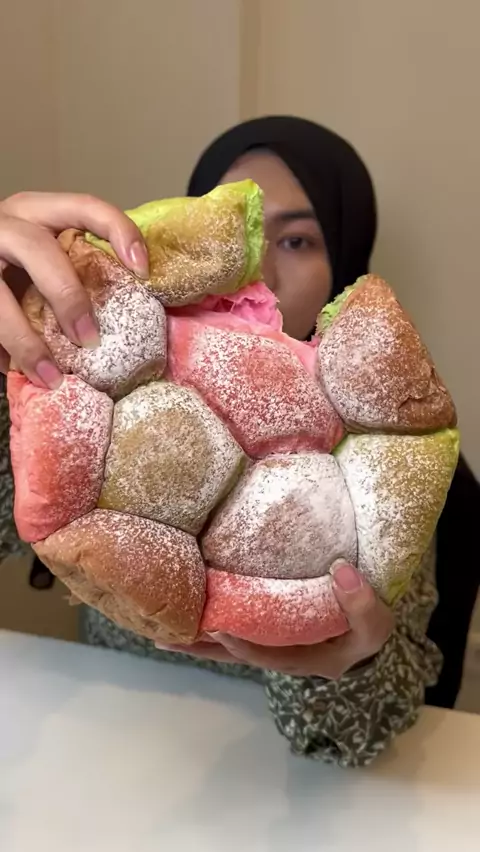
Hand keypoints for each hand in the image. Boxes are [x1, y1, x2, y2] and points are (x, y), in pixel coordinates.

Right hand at [0, 191, 148, 383]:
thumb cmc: (17, 262)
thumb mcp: (43, 250)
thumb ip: (74, 266)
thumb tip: (126, 316)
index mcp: (38, 211)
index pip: (85, 207)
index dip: (118, 231)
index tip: (142, 271)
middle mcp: (7, 224)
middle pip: (38, 250)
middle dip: (67, 297)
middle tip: (89, 340)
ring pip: (0, 298)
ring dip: (26, 341)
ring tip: (51, 377)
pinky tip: (10, 369)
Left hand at [156, 563, 393, 678]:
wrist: (363, 629)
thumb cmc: (366, 632)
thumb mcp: (375, 626)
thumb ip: (363, 605)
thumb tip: (341, 570)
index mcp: (301, 659)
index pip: (264, 655)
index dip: (240, 644)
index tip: (217, 626)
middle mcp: (277, 653)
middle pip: (230, 653)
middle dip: (198, 644)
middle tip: (162, 634)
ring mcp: (267, 641)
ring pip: (224, 640)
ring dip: (193, 633)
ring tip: (157, 626)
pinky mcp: (262, 623)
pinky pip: (232, 621)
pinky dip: (208, 616)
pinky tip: (184, 606)